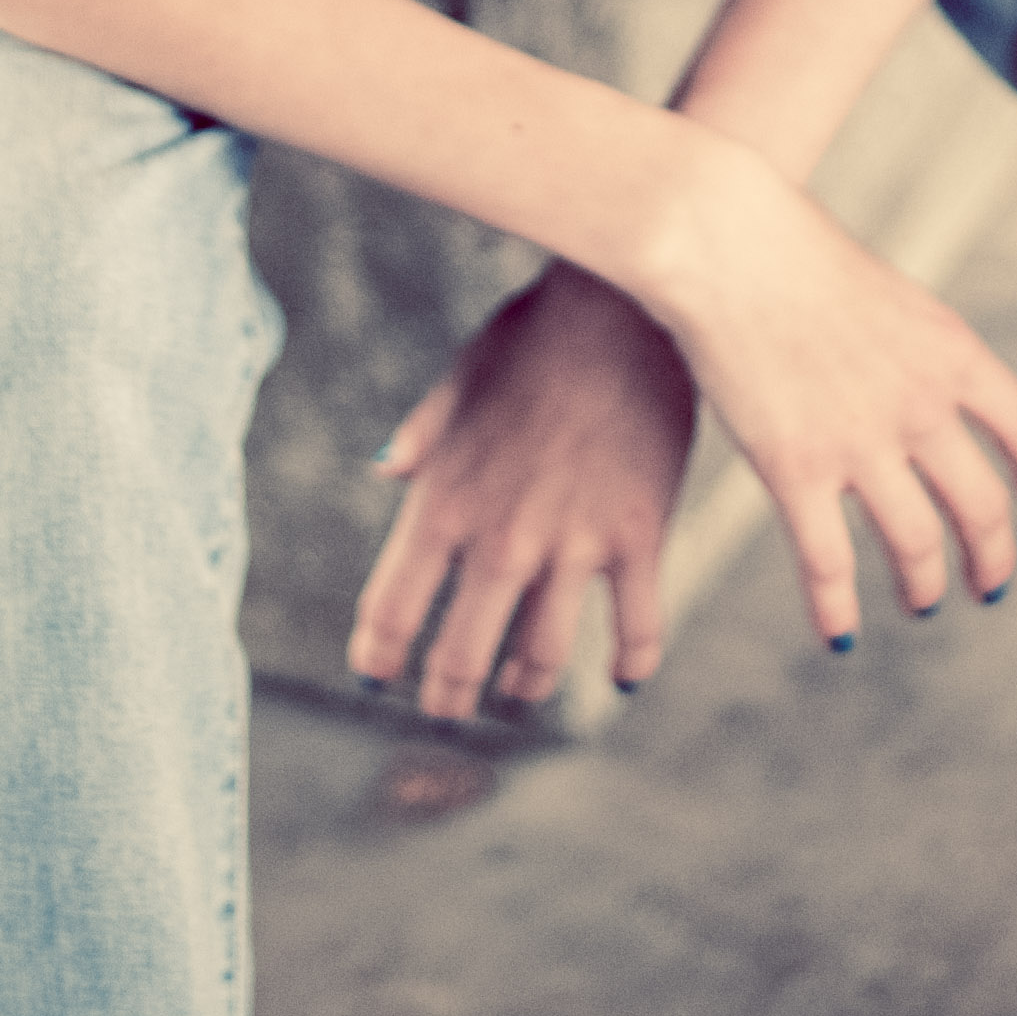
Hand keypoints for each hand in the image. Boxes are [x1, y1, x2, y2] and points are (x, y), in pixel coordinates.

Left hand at [348, 264, 696, 718]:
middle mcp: (501, 538)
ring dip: (527, 691)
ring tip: (519, 698)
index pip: (392, 611)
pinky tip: (623, 677)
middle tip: (447, 709)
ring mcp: (573, 544)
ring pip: (543, 659)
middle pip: (462, 656)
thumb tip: (385, 469)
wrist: (622, 305)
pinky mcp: (639, 537)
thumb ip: (422, 437)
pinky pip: (637, 627)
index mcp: (444, 501)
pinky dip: (631, 663)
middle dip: (448, 695)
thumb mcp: (460, 380)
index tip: (377, 678)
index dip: (379, 657)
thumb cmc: (533, 336)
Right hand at [652, 134, 1016, 649]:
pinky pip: (829, 563)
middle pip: (983, 507)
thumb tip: (911, 388)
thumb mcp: (881, 291)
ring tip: (923, 602)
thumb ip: (908, 349)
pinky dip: (838, 607)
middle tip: (991, 584)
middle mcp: (922, 405)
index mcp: (951, 351)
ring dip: (925, 584)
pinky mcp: (796, 468)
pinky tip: (841, 632)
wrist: (726, 240)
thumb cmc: (787, 248)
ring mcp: (862, 442)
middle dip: (992, 556)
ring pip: (917, 546)